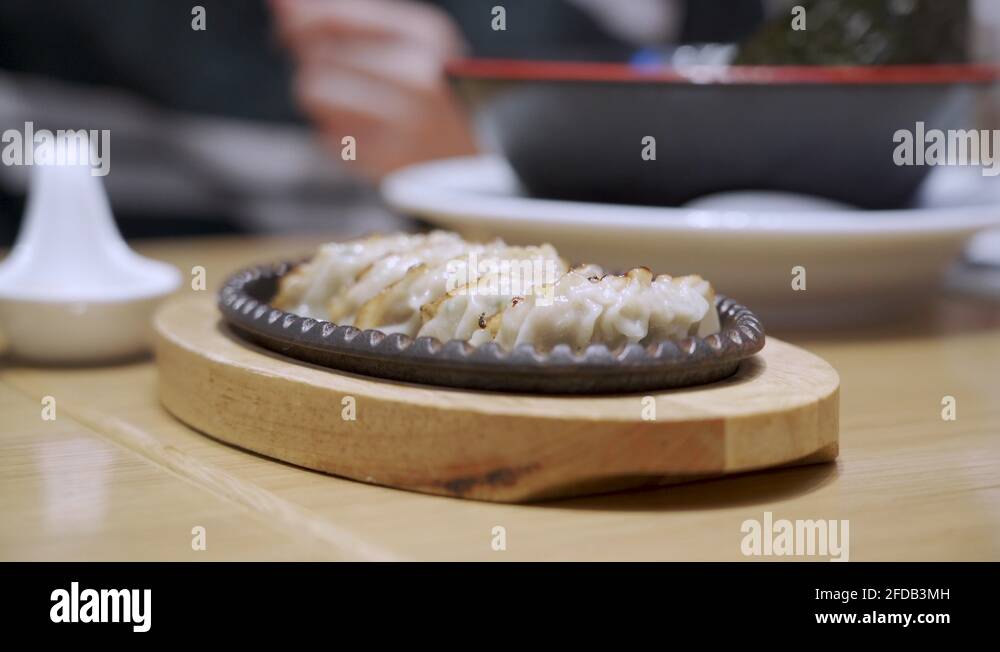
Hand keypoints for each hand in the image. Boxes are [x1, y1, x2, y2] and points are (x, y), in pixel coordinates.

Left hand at [272, 0, 477, 180]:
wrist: (462, 160)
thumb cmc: (421, 92)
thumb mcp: (397, 43)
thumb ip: (340, 19)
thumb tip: (280, 3)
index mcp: (426, 34)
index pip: (334, 15)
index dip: (297, 20)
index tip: (285, 30)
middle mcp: (418, 74)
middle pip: (318, 54)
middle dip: (314, 64)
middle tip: (331, 76)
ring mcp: (404, 120)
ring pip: (313, 92)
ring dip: (318, 99)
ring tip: (350, 108)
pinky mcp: (385, 158)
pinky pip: (324, 135)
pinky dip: (333, 133)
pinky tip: (363, 135)